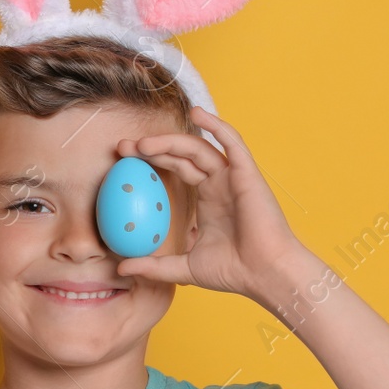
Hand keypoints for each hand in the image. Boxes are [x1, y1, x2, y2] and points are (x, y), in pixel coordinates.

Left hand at [112, 106, 301, 298]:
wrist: (266, 275)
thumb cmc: (233, 271)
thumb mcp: (184, 268)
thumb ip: (155, 266)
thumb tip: (122, 268)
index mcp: (207, 198)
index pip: (175, 168)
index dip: (150, 160)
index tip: (122, 159)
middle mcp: (219, 182)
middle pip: (181, 154)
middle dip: (152, 147)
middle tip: (123, 148)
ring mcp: (233, 176)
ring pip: (198, 147)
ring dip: (170, 141)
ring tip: (143, 144)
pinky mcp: (247, 174)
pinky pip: (232, 143)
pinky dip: (217, 126)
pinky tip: (198, 113)